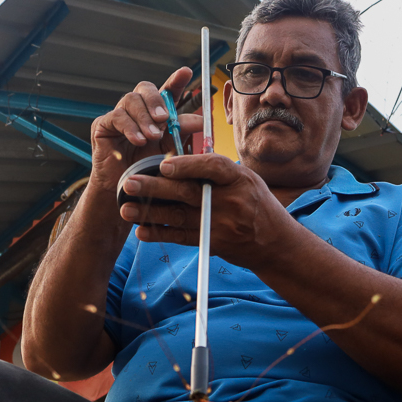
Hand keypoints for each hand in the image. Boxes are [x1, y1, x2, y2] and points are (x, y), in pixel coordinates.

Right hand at [87, 67, 203, 191]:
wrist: (126, 191)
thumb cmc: (148, 170)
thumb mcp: (169, 150)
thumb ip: (181, 133)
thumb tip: (201, 120)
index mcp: (155, 114)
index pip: (166, 91)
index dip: (176, 80)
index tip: (186, 72)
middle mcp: (137, 110)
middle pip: (145, 88)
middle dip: (156, 100)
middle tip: (164, 118)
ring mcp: (119, 115)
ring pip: (131, 100)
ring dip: (144, 118)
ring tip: (152, 137)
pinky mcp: (103, 125)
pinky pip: (117, 116)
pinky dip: (130, 127)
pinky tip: (138, 140)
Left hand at [117, 153, 300, 270]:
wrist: (275, 243)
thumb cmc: (257, 204)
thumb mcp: (246, 179)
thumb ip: (217, 170)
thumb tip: (179, 158)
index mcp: (239, 179)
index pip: (213, 167)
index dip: (188, 165)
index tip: (163, 165)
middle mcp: (231, 202)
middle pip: (188, 193)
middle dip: (156, 188)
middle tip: (129, 183)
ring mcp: (221, 225)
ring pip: (179, 217)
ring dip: (150, 213)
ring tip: (125, 208)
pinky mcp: (213, 243)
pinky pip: (183, 238)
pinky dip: (161, 234)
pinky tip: (141, 231)